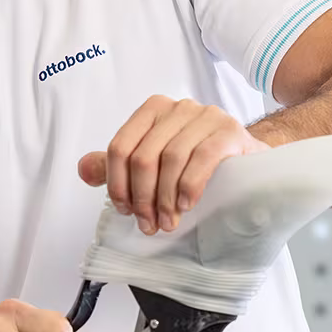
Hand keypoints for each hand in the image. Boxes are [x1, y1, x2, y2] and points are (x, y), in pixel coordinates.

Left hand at [78, 95, 269, 234]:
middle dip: (142, 198)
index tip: (126, 211)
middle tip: (149, 225)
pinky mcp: (229, 131)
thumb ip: (116, 165)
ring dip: (165, 198)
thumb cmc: (196, 162)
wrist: (247, 159)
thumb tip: (83, 170)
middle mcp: (177, 107)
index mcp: (152, 111)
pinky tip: (187, 205)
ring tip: (168, 221)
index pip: (120, 148)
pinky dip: (189, 186)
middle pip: (143, 156)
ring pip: (171, 159)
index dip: (118, 184)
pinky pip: (202, 158)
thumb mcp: (153, 162)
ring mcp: (205, 115)